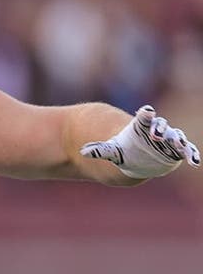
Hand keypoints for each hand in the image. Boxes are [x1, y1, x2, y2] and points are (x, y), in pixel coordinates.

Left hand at [81, 105, 199, 178]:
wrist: (138, 156)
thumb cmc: (124, 149)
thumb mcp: (112, 150)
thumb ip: (100, 150)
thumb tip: (82, 152)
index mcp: (141, 126)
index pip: (144, 117)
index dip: (145, 114)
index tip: (146, 112)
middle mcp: (158, 130)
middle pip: (161, 126)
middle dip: (160, 129)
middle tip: (157, 135)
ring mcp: (169, 139)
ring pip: (176, 137)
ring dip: (178, 141)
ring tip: (180, 146)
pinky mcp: (177, 150)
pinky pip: (187, 151)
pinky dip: (191, 154)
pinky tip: (194, 161)